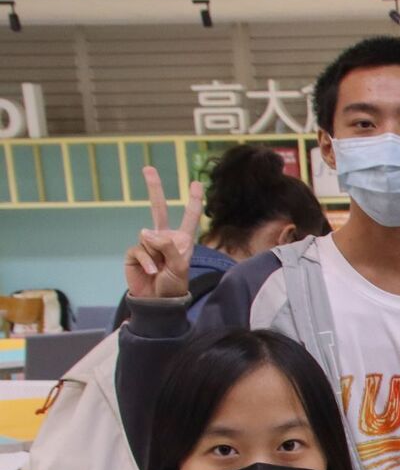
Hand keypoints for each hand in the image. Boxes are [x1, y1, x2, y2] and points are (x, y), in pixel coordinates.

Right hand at [124, 166, 202, 300]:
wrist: (157, 301)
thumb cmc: (173, 285)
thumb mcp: (179, 267)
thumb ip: (168, 247)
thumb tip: (146, 232)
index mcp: (181, 241)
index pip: (189, 217)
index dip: (193, 201)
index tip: (196, 183)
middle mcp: (164, 238)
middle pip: (158, 209)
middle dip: (154, 188)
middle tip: (148, 168)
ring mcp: (147, 244)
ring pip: (150, 238)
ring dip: (156, 255)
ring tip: (160, 269)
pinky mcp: (134, 253)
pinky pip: (140, 250)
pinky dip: (147, 261)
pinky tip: (151, 272)